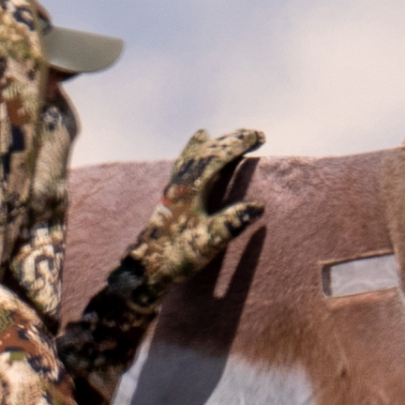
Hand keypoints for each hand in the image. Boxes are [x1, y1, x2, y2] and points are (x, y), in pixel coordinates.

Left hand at [127, 127, 265, 289]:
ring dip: (203, 147)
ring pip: (187, 159)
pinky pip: (178, 170)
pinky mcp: (166, 201)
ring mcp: (170, 191)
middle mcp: (179, 184)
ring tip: (205, 134)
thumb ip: (233, 222)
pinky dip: (186, 159)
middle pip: (203, 152)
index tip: (259, 136)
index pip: (217, 156)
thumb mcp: (210, 241)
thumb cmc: (177, 255)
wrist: (145, 270)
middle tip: (249, 134)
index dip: (238, 144)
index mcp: (190, 188)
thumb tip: (258, 206)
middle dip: (226, 141)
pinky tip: (185, 165)